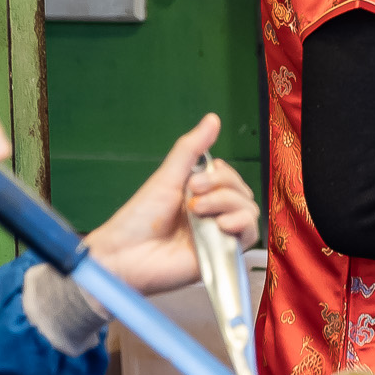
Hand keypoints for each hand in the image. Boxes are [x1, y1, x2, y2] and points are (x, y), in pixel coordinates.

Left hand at [82, 115, 259, 296]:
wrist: (125, 255)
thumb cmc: (139, 219)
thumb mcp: (167, 177)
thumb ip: (191, 149)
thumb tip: (213, 118)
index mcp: (201, 196)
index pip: (230, 179)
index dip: (220, 174)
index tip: (193, 180)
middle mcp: (213, 215)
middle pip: (242, 193)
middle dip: (222, 187)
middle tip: (192, 194)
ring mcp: (218, 236)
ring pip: (249, 211)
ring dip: (227, 203)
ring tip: (198, 211)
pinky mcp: (222, 256)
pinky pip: (249, 236)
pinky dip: (240, 224)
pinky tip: (220, 225)